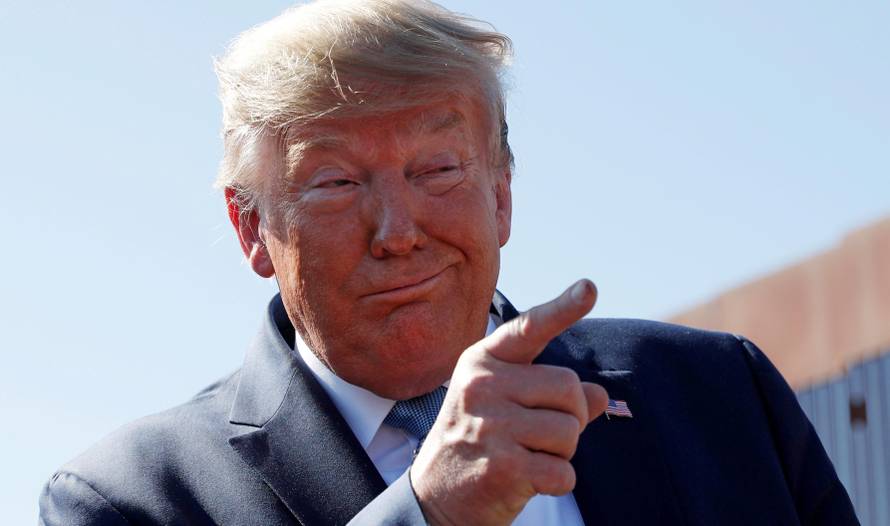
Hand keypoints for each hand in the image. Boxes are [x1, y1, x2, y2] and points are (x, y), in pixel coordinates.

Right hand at [411, 279, 608, 525]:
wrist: (435, 499)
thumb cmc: (477, 444)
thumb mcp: (505, 407)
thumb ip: (550, 394)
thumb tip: (600, 394)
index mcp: (482, 362)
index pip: (528, 329)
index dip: (562, 309)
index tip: (589, 288)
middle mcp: (482, 386)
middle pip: (568, 387)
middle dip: (569, 416)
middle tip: (538, 435)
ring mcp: (490, 426)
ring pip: (570, 430)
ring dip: (562, 452)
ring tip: (526, 456)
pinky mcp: (503, 467)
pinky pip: (564, 471)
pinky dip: (557, 481)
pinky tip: (527, 481)